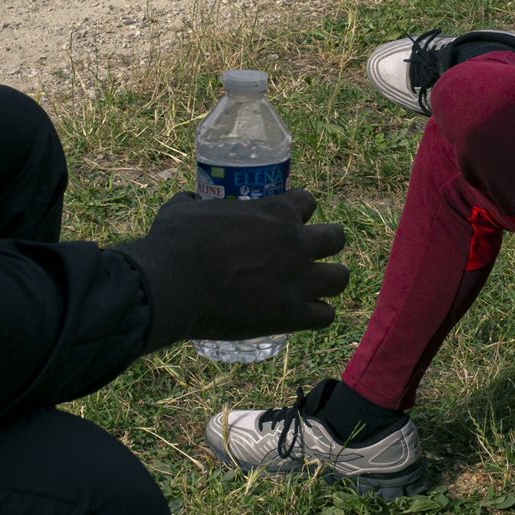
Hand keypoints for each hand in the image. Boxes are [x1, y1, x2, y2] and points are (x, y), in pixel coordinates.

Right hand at [125, 189, 348, 348]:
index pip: (308, 201)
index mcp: (276, 211)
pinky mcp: (291, 314)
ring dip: (328, 281)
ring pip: (341, 278)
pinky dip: (317, 315)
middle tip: (308, 254)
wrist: (173, 283)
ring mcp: (298, 279)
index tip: (289, 220)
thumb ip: (194, 201)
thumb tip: (188, 197)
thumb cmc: (176, 241)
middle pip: (337, 238)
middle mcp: (297, 243)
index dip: (299, 210)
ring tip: (313, 287)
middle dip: (326, 244)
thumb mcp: (184, 209)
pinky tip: (303, 315)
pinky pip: (326, 316)